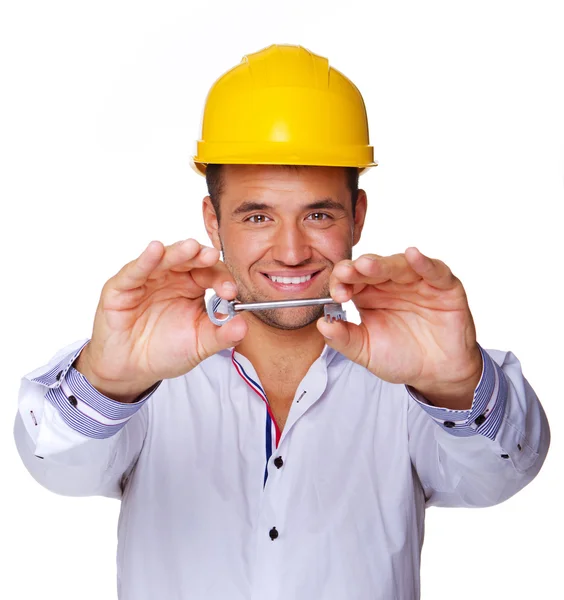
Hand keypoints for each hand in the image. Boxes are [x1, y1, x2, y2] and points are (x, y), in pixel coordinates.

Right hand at [79, 239, 247, 395]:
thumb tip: (244, 326)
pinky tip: (155, 250)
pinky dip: (145, 260)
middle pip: (189, 259)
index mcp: (193, 287)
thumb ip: (222, 336)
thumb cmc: (165, 350)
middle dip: (201, 257)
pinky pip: (134, 271)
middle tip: (212, 256)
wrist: (132, 369)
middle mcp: (171, 278)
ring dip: (177, 252)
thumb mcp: (199, 345)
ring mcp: (147, 280)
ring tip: (190, 247)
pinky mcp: (122, 287)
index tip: (230, 292)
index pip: (211, 273)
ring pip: (164, 259)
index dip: (221, 279)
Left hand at [316, 247, 481, 405]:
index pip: (350, 278)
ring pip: (399, 265)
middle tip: (346, 273)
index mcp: (368, 294)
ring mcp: (417, 282)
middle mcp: (391, 283)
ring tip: (367, 265)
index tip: (336, 295)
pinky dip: (424, 262)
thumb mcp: (366, 352)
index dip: (341, 281)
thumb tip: (322, 325)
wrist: (436, 373)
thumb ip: (344, 339)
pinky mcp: (444, 287)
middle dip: (358, 269)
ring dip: (383, 264)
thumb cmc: (402, 357)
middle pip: (372, 266)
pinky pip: (434, 270)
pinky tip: (413, 255)